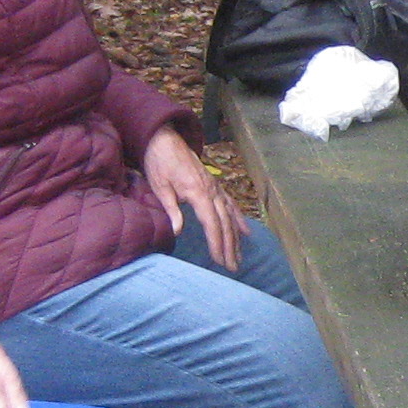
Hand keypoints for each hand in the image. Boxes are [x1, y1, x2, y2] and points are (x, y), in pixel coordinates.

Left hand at [143, 127, 244, 270]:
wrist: (166, 140)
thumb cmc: (160, 163)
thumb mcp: (160, 187)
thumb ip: (171, 209)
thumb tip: (178, 231)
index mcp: (198, 193)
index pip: (212, 223)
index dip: (217, 243)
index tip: (220, 261)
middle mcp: (212, 191)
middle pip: (224, 223)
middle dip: (229, 247)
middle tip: (233, 267)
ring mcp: (215, 188)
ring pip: (230, 217)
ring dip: (235, 238)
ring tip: (239, 257)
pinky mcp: (215, 186)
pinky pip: (231, 205)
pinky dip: (239, 219)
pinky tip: (246, 233)